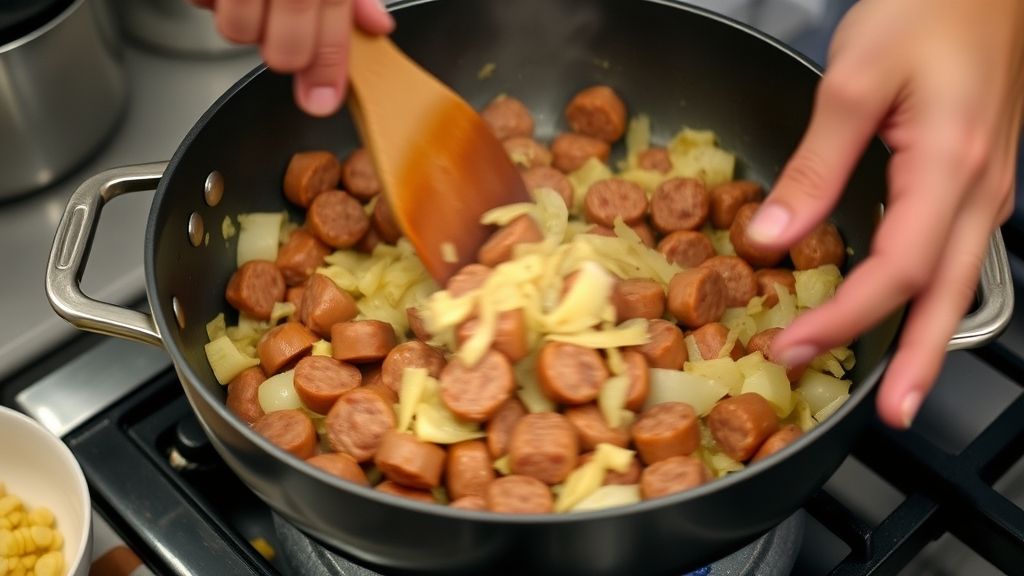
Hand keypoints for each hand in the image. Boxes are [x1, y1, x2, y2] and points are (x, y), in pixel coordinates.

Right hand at [193, 0, 393, 116]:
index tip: (324, 101)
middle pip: (284, 50)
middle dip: (286, 56)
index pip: (332, 37)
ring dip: (244, 26)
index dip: (329, 75)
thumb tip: (378, 24)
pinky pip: (200, 4)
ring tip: (254, 2)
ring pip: (236, 31)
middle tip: (286, 37)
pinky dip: (209, 1)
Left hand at [745, 0, 1022, 427]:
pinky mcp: (975, 178)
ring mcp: (985, 186)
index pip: (898, 269)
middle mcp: (980, 188)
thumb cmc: (928, 9)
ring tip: (895, 386)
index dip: (845, 319)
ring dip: (925, 336)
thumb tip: (771, 237)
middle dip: (917, 362)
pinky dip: (925, 294)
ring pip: (957, 280)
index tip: (793, 347)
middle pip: (950, 296)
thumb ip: (814, 166)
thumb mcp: (855, 80)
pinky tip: (899, 312)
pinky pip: (953, 253)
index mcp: (952, 166)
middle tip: (889, 416)